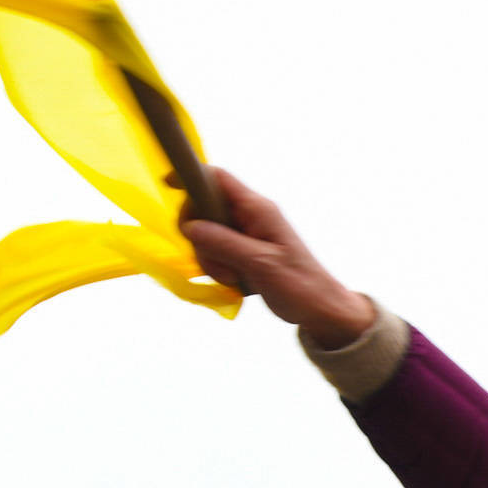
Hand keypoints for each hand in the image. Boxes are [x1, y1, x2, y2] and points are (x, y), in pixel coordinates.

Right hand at [182, 169, 379, 339]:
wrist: (321, 310)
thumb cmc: (300, 285)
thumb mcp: (261, 264)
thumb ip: (225, 243)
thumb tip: (189, 226)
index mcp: (258, 209)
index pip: (218, 179)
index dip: (191, 176)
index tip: (167, 184)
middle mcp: (249, 216)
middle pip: (203, 210)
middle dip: (200, 238)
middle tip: (219, 263)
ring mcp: (245, 234)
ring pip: (206, 236)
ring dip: (211, 260)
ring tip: (235, 278)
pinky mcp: (242, 252)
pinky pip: (215, 253)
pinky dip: (218, 268)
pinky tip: (236, 282)